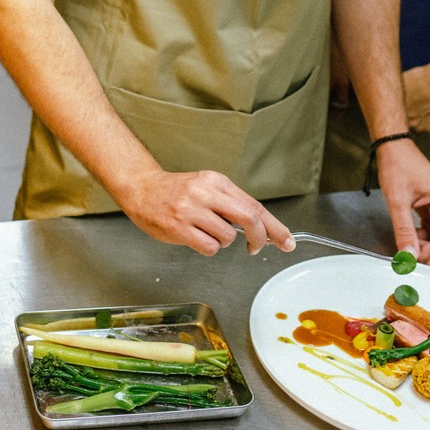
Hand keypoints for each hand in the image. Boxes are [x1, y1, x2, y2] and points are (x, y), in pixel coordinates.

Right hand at [111, 167, 294, 257]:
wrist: (142, 189)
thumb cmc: (177, 192)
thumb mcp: (207, 188)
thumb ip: (231, 204)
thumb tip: (262, 228)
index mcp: (217, 181)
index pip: (255, 206)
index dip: (274, 227)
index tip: (287, 241)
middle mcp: (206, 192)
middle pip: (249, 218)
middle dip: (260, 238)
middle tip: (256, 248)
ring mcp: (191, 210)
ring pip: (228, 237)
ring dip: (223, 242)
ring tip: (206, 232)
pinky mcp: (179, 227)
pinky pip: (209, 248)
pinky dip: (208, 248)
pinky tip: (195, 238)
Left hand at [374, 139, 429, 266]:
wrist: (392, 146)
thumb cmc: (398, 165)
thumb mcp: (398, 201)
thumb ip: (404, 230)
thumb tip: (409, 255)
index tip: (427, 269)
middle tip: (412, 259)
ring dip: (424, 243)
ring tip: (407, 248)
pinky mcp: (429, 204)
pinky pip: (429, 226)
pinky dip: (420, 235)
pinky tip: (408, 237)